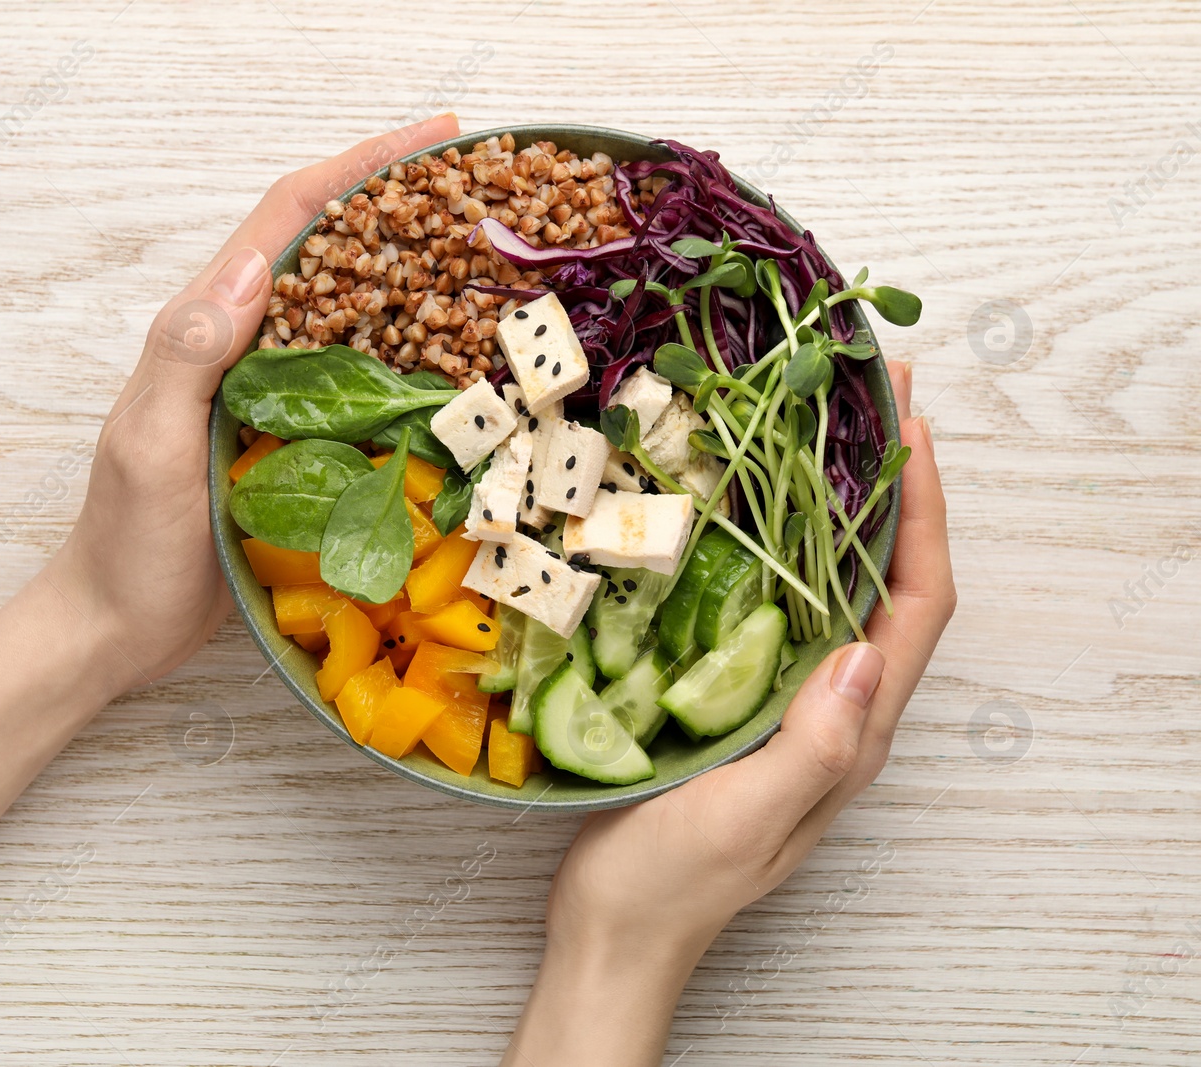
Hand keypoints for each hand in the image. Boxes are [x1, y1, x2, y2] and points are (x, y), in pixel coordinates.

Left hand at [43, 114, 461, 689]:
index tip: (434, 137)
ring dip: (407, 266)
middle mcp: (242, 345)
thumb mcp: (150, 446)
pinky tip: (451, 353)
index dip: (358, 168)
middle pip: (324, 245)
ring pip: (347, 305)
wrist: (120, 623)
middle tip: (480, 181)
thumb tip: (260, 264)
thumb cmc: (129, 541)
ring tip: (482, 247)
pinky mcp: (293, 436)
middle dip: (395, 199)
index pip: (286, 221)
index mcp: (204, 328)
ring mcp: (270, 390)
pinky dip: (403, 348)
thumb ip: (189, 355)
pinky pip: (355, 374)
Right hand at [505, 360, 954, 1065]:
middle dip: (895, 485)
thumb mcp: (741, 819)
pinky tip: (743, 510)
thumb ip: (811, 747)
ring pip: (835, 588)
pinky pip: (777, 608)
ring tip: (821, 427)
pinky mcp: (738, 701)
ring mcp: (786, 704)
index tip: (909, 429)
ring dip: (841, 505)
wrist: (611, 937)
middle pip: (888, 580)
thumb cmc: (668, 888)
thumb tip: (865, 652)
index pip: (914, 605)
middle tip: (872, 394)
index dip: (924, 514)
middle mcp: (833, 710)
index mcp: (850, 734)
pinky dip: (778, 546)